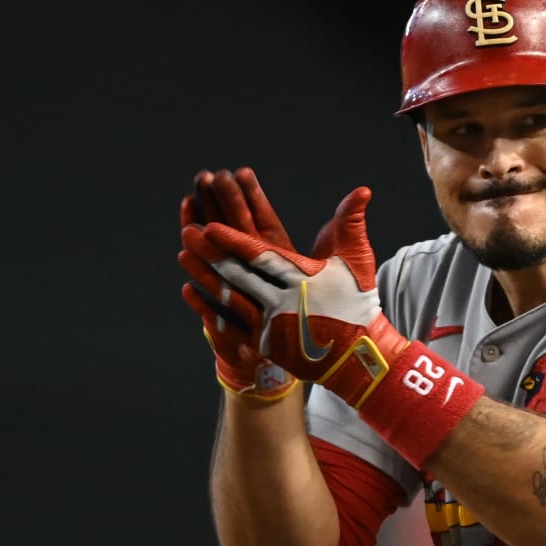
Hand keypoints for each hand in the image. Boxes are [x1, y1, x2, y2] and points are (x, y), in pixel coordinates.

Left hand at [179, 187, 410, 407]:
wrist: (358, 354)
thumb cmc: (356, 301)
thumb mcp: (356, 260)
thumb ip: (351, 222)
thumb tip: (362, 190)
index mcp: (304, 279)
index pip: (261, 256)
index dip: (234, 241)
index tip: (210, 226)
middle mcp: (285, 303)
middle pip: (240, 275)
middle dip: (211, 253)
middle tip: (188, 233)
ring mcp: (273, 326)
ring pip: (231, 298)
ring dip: (205, 276)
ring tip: (183, 255)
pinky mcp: (266, 345)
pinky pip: (230, 324)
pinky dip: (208, 307)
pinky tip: (190, 291)